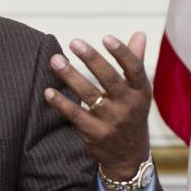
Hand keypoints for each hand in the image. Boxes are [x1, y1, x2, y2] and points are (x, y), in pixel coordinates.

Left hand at [44, 32, 151, 190]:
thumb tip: (139, 34)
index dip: (122, 52)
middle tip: (74, 42)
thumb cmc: (131, 114)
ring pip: (89, 95)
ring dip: (70, 76)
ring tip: (55, 60)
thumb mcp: (138, 92)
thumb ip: (135, 62)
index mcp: (141, 92)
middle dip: (92, 59)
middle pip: (110, 79)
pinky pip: (75, 115)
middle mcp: (129, 106)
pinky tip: (48, 91)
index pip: (135, 68)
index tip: (106, 37)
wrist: (129, 157)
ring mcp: (112, 121)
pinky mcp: (95, 134)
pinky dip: (61, 103)